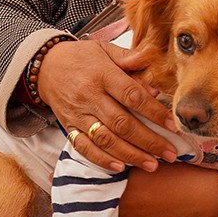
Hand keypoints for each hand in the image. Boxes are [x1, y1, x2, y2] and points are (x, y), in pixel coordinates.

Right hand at [39, 40, 176, 172]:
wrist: (45, 67)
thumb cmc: (81, 57)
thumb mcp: (104, 49)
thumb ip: (128, 56)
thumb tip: (152, 55)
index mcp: (102, 75)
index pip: (132, 95)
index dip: (153, 111)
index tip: (172, 125)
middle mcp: (90, 96)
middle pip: (122, 123)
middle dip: (148, 141)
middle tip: (170, 153)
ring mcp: (78, 114)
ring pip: (106, 139)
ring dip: (130, 154)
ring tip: (152, 164)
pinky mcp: (69, 126)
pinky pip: (84, 147)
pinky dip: (101, 159)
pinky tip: (120, 167)